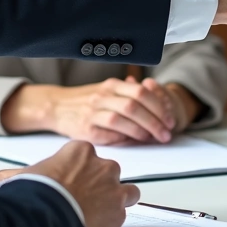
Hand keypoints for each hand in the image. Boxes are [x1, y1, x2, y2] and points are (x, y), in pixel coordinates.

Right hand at [1, 78, 184, 144]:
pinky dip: (126, 137)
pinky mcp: (86, 128)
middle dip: (156, 120)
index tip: (170, 119)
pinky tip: (136, 141)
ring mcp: (94, 111)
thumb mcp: (108, 91)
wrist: (56, 107)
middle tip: (166, 132)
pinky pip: (109, 132)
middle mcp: (103, 95)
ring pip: (123, 117)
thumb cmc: (86, 102)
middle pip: (136, 104)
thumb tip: (156, 102)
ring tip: (154, 138)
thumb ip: (130, 95)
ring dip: (143, 129)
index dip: (160, 106)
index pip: (142, 91)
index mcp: (112, 85)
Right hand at [22, 140, 139, 226]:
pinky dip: (112, 223)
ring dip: (117, 201)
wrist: (47, 219)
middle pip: (108, 172)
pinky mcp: (119, 213)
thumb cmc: (34, 196)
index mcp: (80, 151)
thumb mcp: (25, 176)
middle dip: (100, 184)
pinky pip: (121, 216)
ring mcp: (114, 189)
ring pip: (128, 191)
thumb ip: (27, 176)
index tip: (73, 180)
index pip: (86, 155)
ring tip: (100, 214)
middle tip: (84, 199)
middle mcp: (102, 166)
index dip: (80, 170)